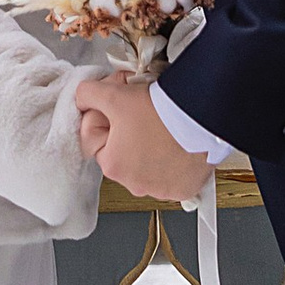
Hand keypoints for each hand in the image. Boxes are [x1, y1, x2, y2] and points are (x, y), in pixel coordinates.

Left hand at [78, 71, 210, 205]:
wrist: (204, 118)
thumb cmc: (164, 112)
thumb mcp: (115, 94)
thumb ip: (87, 94)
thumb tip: (81, 97)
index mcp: (112, 165)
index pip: (92, 136)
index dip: (103, 114)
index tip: (119, 104)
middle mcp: (134, 184)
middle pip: (119, 150)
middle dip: (126, 130)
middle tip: (142, 110)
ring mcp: (160, 190)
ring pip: (145, 163)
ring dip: (149, 146)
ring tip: (161, 125)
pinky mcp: (182, 189)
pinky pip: (170, 174)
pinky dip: (172, 159)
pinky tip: (176, 142)